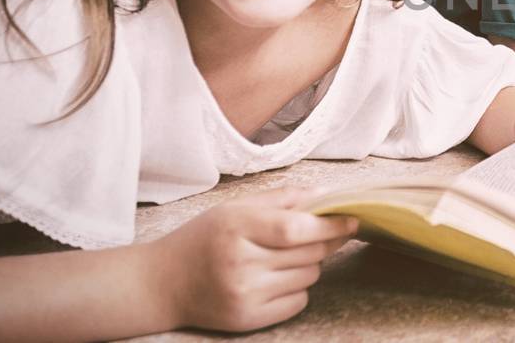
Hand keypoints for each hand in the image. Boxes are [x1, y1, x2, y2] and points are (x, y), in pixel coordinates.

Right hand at [151, 187, 357, 331]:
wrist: (163, 284)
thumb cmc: (203, 239)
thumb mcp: (235, 208)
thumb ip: (282, 198)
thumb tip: (327, 193)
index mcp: (236, 228)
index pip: (296, 228)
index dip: (330, 225)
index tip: (352, 220)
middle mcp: (240, 264)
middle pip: (309, 253)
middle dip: (324, 242)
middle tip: (320, 234)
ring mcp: (245, 295)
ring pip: (309, 277)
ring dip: (308, 265)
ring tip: (282, 258)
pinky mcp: (248, 320)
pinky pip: (298, 301)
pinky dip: (297, 288)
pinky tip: (275, 279)